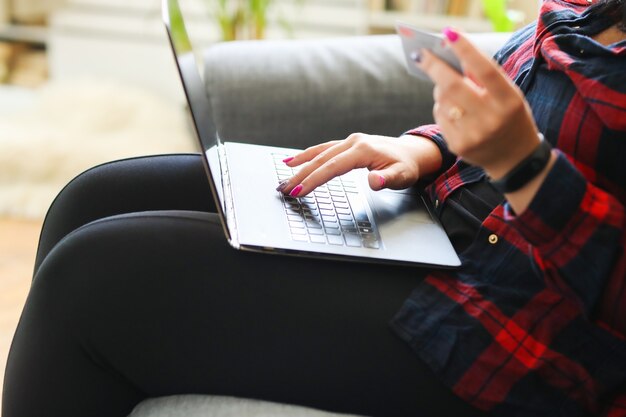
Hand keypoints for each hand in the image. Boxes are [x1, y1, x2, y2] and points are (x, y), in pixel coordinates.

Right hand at [277, 133, 441, 196]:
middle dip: (301, 175)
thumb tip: (374, 181)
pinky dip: (307, 155)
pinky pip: (323, 149)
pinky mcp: (347, 144)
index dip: (315, 179)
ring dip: (300, 165)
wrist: (412, 152)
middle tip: (284, 189)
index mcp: (363, 150)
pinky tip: (294, 161)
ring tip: (283, 177)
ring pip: (319, 153)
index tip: (301, 190)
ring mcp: (349, 142)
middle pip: (321, 159)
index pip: (333, 167)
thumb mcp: (402, 175)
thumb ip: (387, 179)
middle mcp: (353, 142)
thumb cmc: (407, 166)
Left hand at [417, 28, 540, 179]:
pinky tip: (452, 109)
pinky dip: (442, 107)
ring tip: (447, 86)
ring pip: (443, 102)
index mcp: (509, 102)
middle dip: (435, 67)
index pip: (485, 71)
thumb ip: (485, 77)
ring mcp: (473, 136)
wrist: (514, 159)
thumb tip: (452, 53)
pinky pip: (440, 117)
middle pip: (454, 87)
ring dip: (440, 89)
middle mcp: (492, 120)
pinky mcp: (458, 146)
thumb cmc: (510, 117)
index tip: (449, 34)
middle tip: (422, 55)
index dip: (466, 51)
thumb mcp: (509, 95)